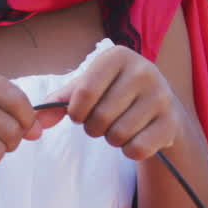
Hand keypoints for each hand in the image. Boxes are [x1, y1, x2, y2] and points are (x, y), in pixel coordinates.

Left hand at [39, 45, 183, 160]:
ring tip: (120, 126)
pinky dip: (130, 151)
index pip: (84, 93)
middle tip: (103, 122)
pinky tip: (137, 137)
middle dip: (94, 128)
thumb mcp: (88, 88)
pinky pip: (138, 149)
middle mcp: (144, 70)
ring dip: (112, 139)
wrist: (161, 105)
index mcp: (118, 56)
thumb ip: (60, 102)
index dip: (76, 113)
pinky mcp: (172, 122)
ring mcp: (162, 96)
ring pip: (118, 136)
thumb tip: (36, 121)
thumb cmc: (115, 93)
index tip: (81, 113)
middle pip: (100, 117)